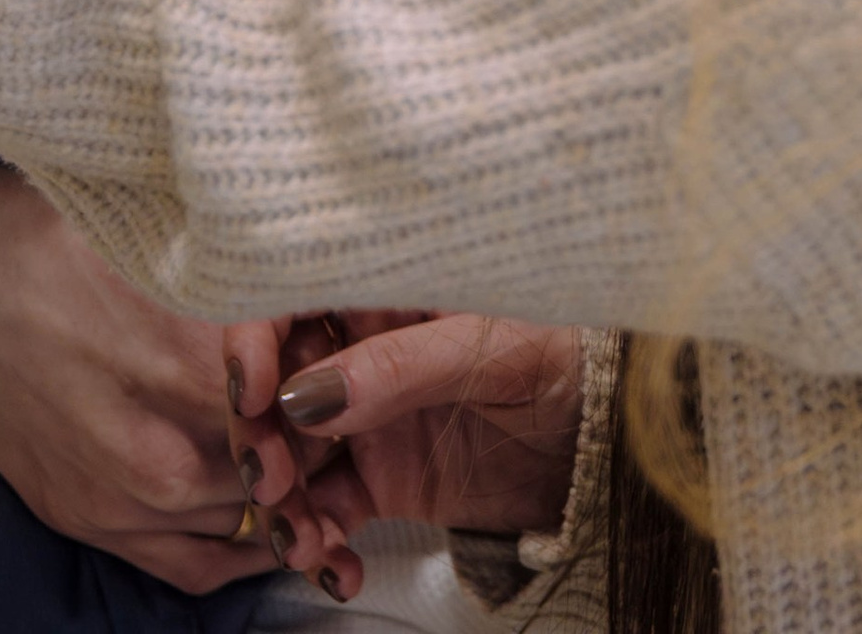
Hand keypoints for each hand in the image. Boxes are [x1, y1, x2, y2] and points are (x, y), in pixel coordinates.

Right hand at [0, 135, 333, 591]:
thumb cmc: (36, 224)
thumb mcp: (149, 228)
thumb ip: (235, 269)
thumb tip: (316, 271)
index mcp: (175, 359)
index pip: (300, 401)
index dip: (331, 374)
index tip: (341, 346)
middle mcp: (146, 444)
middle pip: (280, 471)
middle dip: (316, 437)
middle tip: (336, 395)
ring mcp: (108, 492)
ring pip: (239, 524)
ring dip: (283, 491)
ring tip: (308, 444)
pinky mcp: (76, 513)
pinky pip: (185, 565)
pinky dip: (235, 547)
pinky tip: (264, 517)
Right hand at [225, 308, 586, 587]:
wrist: (611, 439)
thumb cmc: (564, 358)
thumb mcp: (488, 350)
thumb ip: (398, 368)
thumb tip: (304, 395)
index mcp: (383, 292)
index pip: (292, 295)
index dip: (255, 335)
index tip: (250, 390)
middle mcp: (364, 351)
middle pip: (276, 380)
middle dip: (258, 432)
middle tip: (270, 479)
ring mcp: (370, 418)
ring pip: (291, 451)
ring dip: (282, 500)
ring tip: (303, 542)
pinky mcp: (384, 480)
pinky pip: (328, 510)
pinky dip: (319, 543)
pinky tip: (339, 568)